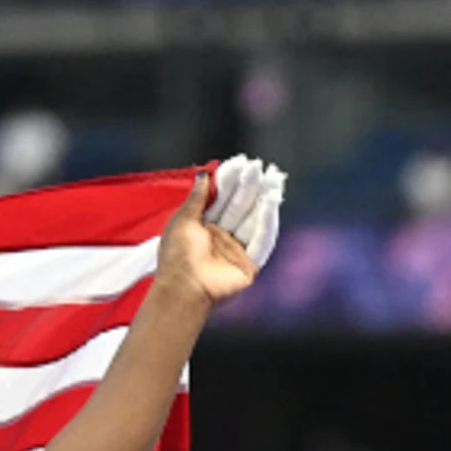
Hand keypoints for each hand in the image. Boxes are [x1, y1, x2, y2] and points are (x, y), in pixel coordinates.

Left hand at [155, 168, 265, 310]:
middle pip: (240, 206)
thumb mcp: (183, 219)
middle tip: (259, 166)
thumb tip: (204, 174)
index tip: (241, 162)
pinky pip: (261, 242)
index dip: (231, 179)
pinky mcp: (249, 266)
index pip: (222, 197)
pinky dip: (267, 223)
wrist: (184, 288)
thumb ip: (197, 198)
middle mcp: (222, 237)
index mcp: (204, 226)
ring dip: (264, 199)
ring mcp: (236, 251)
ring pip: (254, 220)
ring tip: (273, 179)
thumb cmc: (176, 256)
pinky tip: (271, 204)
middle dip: (250, 186)